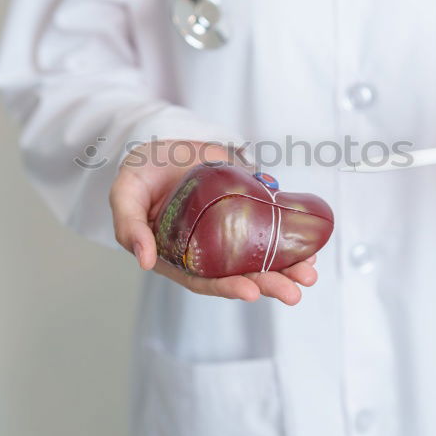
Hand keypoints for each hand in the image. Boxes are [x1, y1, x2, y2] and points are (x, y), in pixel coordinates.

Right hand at [109, 141, 318, 304]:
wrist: (164, 143)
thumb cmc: (140, 172)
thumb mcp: (125, 194)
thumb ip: (129, 226)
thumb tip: (144, 261)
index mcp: (178, 255)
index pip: (203, 279)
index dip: (226, 287)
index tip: (250, 291)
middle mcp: (208, 249)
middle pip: (240, 273)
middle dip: (268, 284)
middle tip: (293, 292)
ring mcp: (230, 230)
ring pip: (261, 256)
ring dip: (287, 269)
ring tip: (308, 277)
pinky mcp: (248, 208)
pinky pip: (273, 227)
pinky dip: (292, 239)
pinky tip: (310, 248)